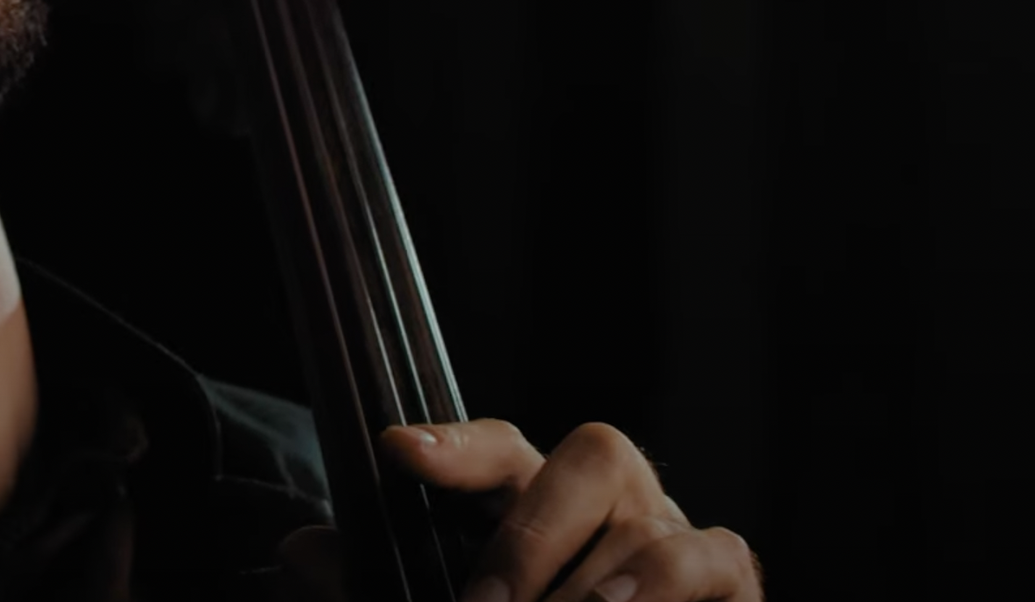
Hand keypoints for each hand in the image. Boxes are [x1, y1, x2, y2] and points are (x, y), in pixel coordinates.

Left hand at [275, 421, 760, 601]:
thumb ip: (372, 583)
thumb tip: (301, 548)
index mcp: (539, 501)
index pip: (500, 449)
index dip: (453, 447)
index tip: (397, 451)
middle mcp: (615, 503)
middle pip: (593, 456)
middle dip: (530, 539)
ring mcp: (679, 539)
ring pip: (651, 533)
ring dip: (597, 593)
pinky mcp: (732, 582)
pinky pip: (715, 563)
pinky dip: (663, 595)